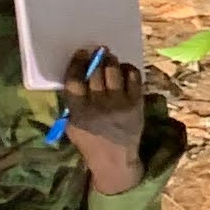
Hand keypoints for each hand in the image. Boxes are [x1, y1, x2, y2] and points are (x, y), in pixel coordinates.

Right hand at [61, 52, 149, 196]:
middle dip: (96, 58)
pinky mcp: (136, 103)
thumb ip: (73, 103)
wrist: (115, 158)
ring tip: (109, 57)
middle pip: (96, 73)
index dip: (77, 64)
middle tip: (97, 51)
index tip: (81, 53)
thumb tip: (78, 74)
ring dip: (111, 61)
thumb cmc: (90, 141)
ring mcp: (119, 104)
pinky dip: (128, 69)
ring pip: (114, 72)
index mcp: (79, 112)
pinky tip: (124, 68)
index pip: (74, 82)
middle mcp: (99, 106)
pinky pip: (133, 77)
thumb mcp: (73, 126)